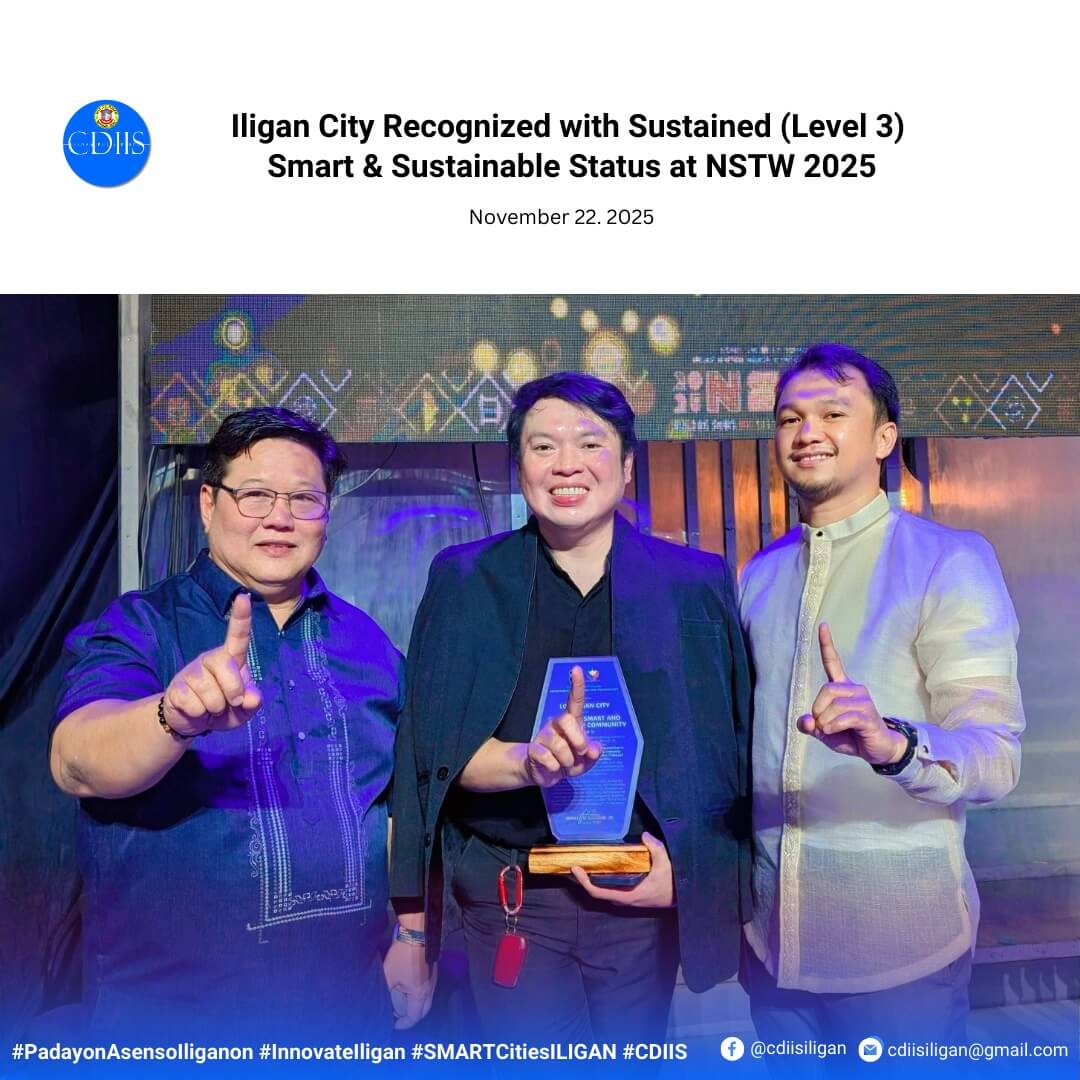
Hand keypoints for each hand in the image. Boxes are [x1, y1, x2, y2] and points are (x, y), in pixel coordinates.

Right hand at [161, 593, 261, 735]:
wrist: (193, 722)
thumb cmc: (224, 707)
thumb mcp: (244, 708)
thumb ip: (252, 702)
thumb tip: (252, 698)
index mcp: (230, 658)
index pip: (237, 636)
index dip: (241, 617)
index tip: (244, 596)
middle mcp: (210, 659)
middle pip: (229, 671)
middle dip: (233, 694)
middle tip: (228, 702)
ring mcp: (191, 671)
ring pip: (212, 694)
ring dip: (215, 708)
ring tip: (210, 707)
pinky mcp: (176, 688)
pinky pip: (195, 705)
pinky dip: (199, 715)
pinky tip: (196, 710)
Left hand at [383, 940, 436, 1029]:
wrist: (416, 934)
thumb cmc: (402, 955)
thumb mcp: (389, 975)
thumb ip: (385, 991)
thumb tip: (380, 1000)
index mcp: (419, 993)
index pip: (414, 1016)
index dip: (403, 1024)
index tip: (394, 1025)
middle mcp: (429, 989)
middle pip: (424, 1011)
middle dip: (412, 1017)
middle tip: (400, 1017)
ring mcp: (433, 980)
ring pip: (427, 1000)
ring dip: (417, 1006)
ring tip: (403, 1004)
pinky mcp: (433, 971)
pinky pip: (428, 990)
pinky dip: (420, 996)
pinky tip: (410, 990)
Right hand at [524, 666, 601, 787]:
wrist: (544, 774)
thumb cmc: (568, 761)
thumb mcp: (585, 761)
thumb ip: (593, 755)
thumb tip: (594, 749)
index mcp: (572, 722)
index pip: (575, 700)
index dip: (577, 685)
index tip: (577, 669)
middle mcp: (556, 724)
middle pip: (566, 719)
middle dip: (578, 739)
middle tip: (580, 753)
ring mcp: (543, 735)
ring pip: (558, 744)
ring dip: (567, 761)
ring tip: (566, 765)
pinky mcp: (534, 749)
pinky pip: (546, 757)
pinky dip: (554, 767)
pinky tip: (553, 768)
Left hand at [570, 832, 674, 907]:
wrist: (683, 899)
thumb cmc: (673, 884)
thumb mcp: (666, 864)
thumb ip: (656, 848)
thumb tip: (644, 835)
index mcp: (629, 895)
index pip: (599, 893)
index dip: (585, 882)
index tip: (576, 869)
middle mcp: (625, 900)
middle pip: (598, 893)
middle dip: (584, 881)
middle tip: (576, 865)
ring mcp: (628, 899)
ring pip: (605, 892)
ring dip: (593, 882)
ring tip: (585, 866)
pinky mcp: (633, 896)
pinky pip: (612, 890)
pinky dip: (604, 881)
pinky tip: (603, 869)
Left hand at [796, 623, 906, 766]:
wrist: (876, 750)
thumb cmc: (850, 735)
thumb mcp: (823, 732)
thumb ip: (810, 725)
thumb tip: (806, 721)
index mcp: (842, 688)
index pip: (832, 661)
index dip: (826, 644)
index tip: (822, 625)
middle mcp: (854, 689)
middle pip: (826, 689)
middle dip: (817, 709)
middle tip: (819, 724)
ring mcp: (863, 701)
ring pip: (834, 704)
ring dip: (824, 721)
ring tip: (829, 730)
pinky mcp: (868, 715)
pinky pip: (844, 717)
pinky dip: (833, 726)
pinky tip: (833, 731)